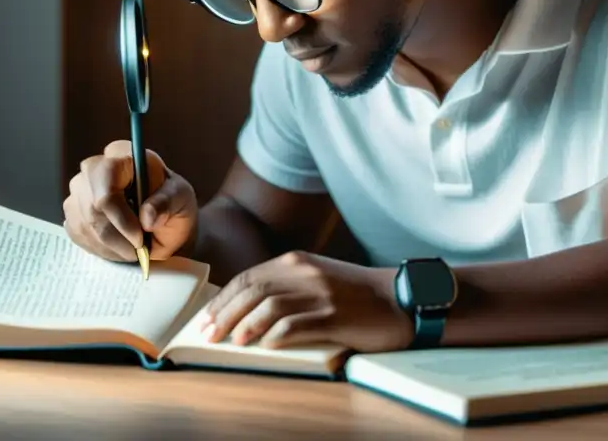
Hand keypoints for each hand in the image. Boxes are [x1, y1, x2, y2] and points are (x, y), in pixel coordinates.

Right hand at [63, 140, 197, 262]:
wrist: (162, 226)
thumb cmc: (172, 205)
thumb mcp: (180, 199)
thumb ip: (166, 203)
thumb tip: (147, 217)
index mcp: (123, 154)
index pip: (106, 174)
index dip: (119, 210)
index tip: (139, 236)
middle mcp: (94, 168)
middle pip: (91, 204)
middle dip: (117, 235)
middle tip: (140, 248)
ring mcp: (79, 191)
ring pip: (85, 224)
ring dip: (112, 245)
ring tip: (134, 248)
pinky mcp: (73, 213)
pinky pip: (79, 235)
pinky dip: (102, 249)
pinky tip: (120, 247)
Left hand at [199, 251, 412, 352]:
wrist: (400, 299)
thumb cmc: (356, 294)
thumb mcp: (317, 278)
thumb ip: (286, 285)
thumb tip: (246, 308)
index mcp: (298, 261)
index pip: (249, 277)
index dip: (223, 298)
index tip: (207, 317)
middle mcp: (306, 273)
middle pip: (253, 291)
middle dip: (225, 314)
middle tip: (208, 334)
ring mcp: (320, 294)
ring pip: (269, 307)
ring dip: (245, 325)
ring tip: (231, 341)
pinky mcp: (335, 316)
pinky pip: (295, 325)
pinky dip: (274, 336)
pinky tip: (263, 346)